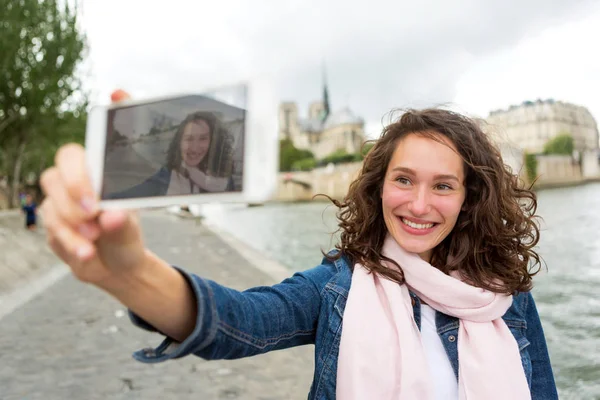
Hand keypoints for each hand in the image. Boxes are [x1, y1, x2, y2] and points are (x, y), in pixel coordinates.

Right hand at [40, 89, 147, 290]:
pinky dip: (70, 241)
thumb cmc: (124, 234)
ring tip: (95, 238)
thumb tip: (112, 216)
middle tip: (94, 210)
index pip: (98, 137)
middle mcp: (78, 179)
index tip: (118, 95)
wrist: (113, 266)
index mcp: (101, 171)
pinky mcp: (50, 222)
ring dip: (74, 221)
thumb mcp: (132, 227)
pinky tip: (86, 252)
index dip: (110, 112)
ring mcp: (60, 199)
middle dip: (76, 184)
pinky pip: (51, 226)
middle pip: (63, 162)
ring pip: (53, 199)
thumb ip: (125, 222)